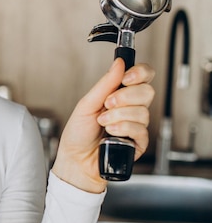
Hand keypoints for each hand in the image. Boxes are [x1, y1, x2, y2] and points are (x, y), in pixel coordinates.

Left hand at [52, 58, 154, 192]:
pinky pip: (140, 130)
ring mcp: (136, 125)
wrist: (76, 159)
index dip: (140, 73)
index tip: (126, 77)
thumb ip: (105, 84)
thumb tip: (119, 63)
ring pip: (143, 111)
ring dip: (118, 116)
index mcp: (119, 94)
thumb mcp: (87, 103)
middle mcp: (130, 108)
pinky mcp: (139, 142)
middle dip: (125, 96)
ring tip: (102, 123)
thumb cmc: (78, 132)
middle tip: (107, 104)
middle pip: (147, 91)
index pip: (143, 76)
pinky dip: (123, 129)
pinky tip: (110, 132)